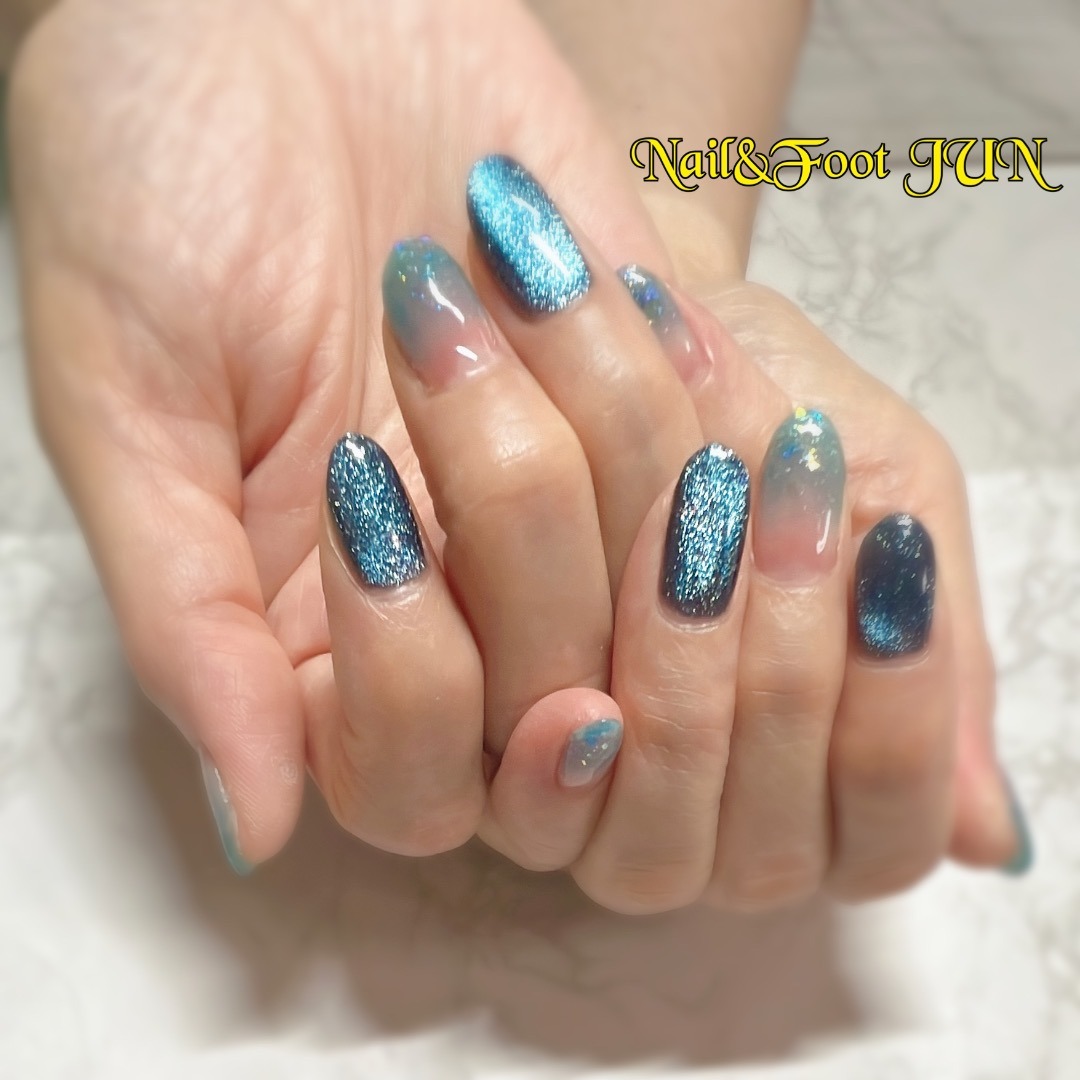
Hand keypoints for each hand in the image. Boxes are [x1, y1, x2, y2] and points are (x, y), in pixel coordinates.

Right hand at [8, 0, 691, 866]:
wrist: (279, 4)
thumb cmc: (155, 178)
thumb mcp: (125, 401)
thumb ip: (187, 623)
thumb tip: (252, 827)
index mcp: (315, 628)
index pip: (411, 776)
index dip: (425, 693)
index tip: (383, 508)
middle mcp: (459, 599)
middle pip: (566, 695)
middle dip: (520, 511)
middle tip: (431, 324)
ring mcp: (572, 512)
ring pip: (672, 593)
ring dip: (610, 423)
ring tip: (519, 269)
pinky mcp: (652, 411)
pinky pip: (739, 479)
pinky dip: (708, 391)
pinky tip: (642, 288)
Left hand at [395, 213, 1019, 912]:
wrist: (621, 312)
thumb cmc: (756, 401)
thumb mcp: (881, 484)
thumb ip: (930, 648)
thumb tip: (991, 837)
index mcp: (800, 784)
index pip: (877, 831)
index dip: (890, 707)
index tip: (878, 540)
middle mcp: (679, 823)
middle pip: (745, 845)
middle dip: (760, 659)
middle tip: (741, 482)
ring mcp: (552, 808)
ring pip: (620, 829)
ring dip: (652, 652)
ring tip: (666, 485)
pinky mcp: (422, 764)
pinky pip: (420, 780)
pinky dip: (435, 649)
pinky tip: (439, 519)